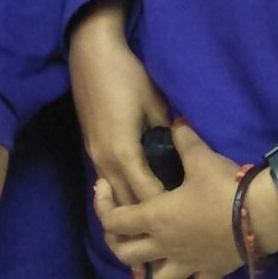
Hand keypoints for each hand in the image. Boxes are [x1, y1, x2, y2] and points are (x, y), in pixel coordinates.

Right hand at [68, 0, 170, 207]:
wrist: (91, 53)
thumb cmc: (127, 75)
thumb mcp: (155, 103)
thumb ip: (166, 133)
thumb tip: (178, 152)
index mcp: (123, 153)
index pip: (147, 196)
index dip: (166, 209)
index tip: (186, 214)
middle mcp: (105, 162)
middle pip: (126, 205)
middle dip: (147, 218)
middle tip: (172, 225)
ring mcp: (94, 156)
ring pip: (113, 196)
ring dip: (131, 208)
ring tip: (155, 216)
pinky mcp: (91, 149)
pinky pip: (108, 182)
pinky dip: (122, 192)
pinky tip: (138, 191)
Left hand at [94, 117, 243, 278]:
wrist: (263, 216)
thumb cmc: (224, 187)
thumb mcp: (201, 157)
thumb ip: (183, 140)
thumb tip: (176, 121)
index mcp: (156, 218)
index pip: (114, 221)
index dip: (103, 206)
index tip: (105, 189)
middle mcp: (166, 246)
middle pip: (126, 255)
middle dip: (116, 241)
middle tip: (122, 225)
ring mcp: (189, 264)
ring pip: (158, 278)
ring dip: (152, 265)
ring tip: (158, 249)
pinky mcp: (212, 271)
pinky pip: (195, 277)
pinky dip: (191, 269)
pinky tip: (196, 255)